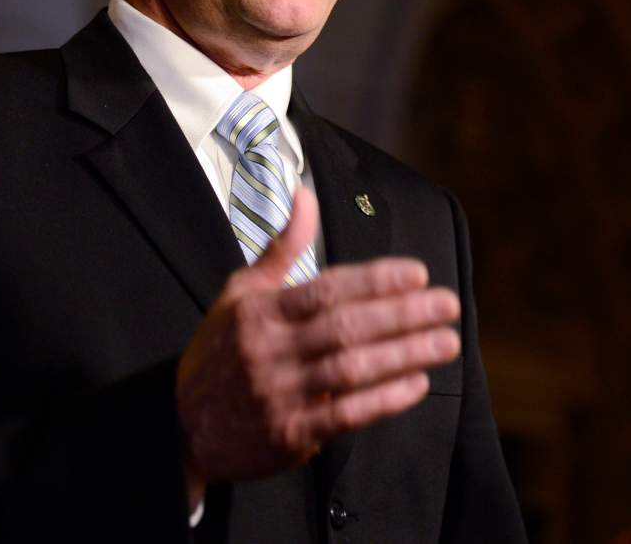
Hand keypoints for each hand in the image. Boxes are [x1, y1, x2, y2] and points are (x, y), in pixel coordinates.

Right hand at [175, 187, 460, 508]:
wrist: (183, 425)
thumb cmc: (220, 351)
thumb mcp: (240, 292)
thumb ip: (281, 247)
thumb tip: (305, 195)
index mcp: (259, 311)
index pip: (325, 289)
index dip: (375, 280)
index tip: (417, 273)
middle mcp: (270, 349)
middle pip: (346, 327)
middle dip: (403, 314)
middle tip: (447, 305)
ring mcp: (280, 394)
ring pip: (351, 370)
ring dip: (404, 355)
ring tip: (445, 342)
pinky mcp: (290, 434)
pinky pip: (346, 415)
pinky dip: (384, 399)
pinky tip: (417, 384)